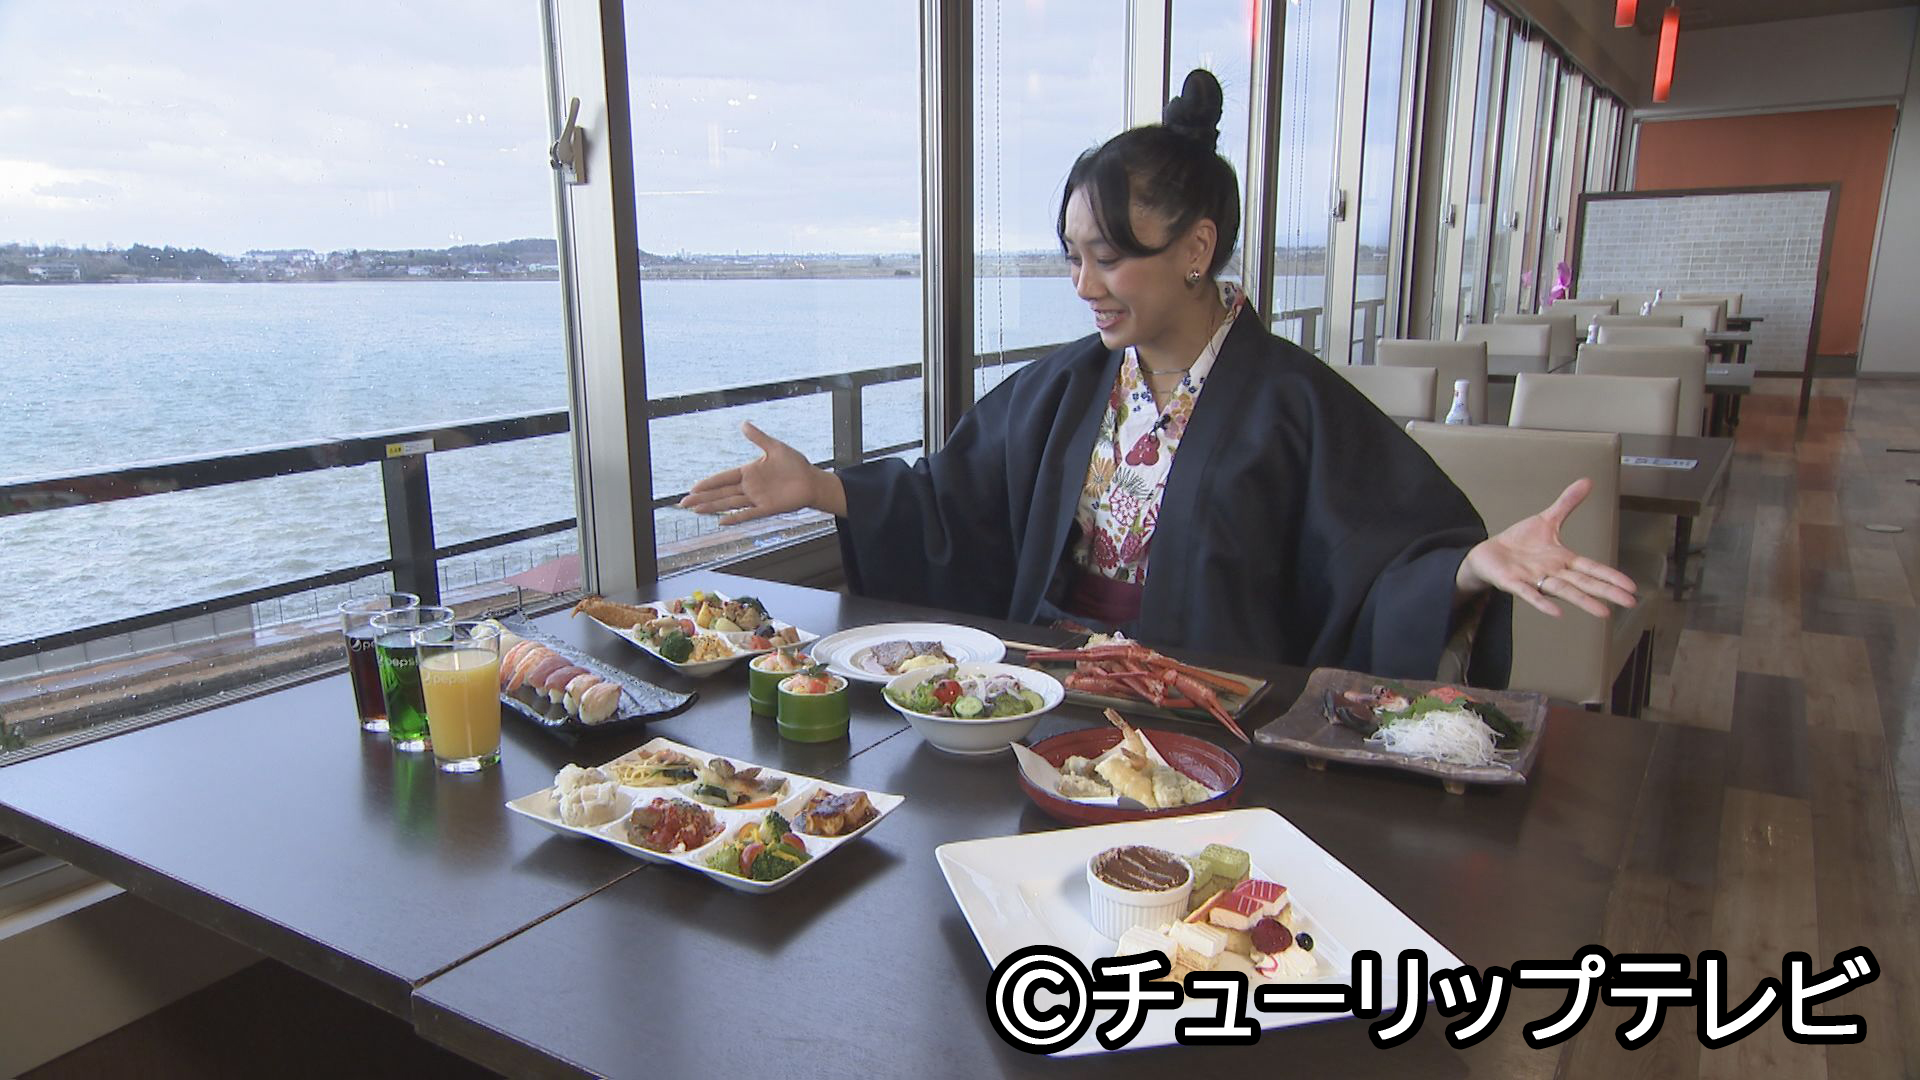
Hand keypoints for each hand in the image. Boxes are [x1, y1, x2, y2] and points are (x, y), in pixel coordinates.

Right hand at [678, 422, 845, 524]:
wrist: (812, 481)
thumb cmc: (795, 464)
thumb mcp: (775, 447)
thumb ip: (758, 437)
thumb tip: (743, 424)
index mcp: (749, 472)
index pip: (723, 478)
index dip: (707, 483)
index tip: (692, 488)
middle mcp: (749, 487)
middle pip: (720, 493)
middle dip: (702, 498)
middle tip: (683, 503)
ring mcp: (757, 499)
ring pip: (729, 504)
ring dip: (712, 507)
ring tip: (695, 511)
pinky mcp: (767, 508)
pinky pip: (748, 514)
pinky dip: (734, 518)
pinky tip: (721, 522)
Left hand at [1456, 477, 1638, 617]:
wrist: (1488, 554)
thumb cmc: (1519, 543)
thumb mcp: (1546, 520)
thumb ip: (1567, 503)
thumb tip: (1587, 481)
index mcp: (1563, 560)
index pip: (1592, 568)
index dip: (1611, 575)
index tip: (1631, 586)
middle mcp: (1553, 572)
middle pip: (1584, 583)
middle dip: (1607, 592)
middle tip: (1629, 602)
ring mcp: (1534, 579)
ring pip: (1563, 591)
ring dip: (1583, 601)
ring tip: (1602, 612)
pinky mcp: (1514, 583)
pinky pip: (1530, 594)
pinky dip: (1542, 602)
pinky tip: (1557, 612)